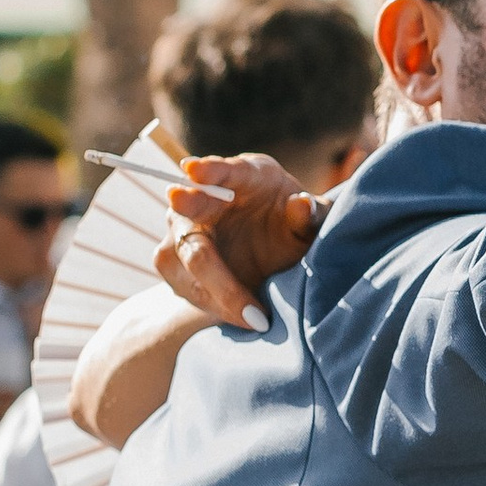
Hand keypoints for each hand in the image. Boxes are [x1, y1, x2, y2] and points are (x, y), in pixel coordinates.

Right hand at [155, 154, 322, 329]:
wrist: (274, 255)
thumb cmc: (292, 229)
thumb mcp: (309, 224)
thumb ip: (309, 215)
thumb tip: (301, 204)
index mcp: (245, 176)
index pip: (225, 169)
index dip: (210, 169)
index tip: (194, 169)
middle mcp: (206, 197)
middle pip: (190, 208)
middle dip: (188, 210)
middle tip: (182, 204)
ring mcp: (186, 227)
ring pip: (183, 254)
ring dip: (212, 286)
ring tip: (252, 315)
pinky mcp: (176, 260)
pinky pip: (183, 283)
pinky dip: (211, 302)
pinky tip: (241, 317)